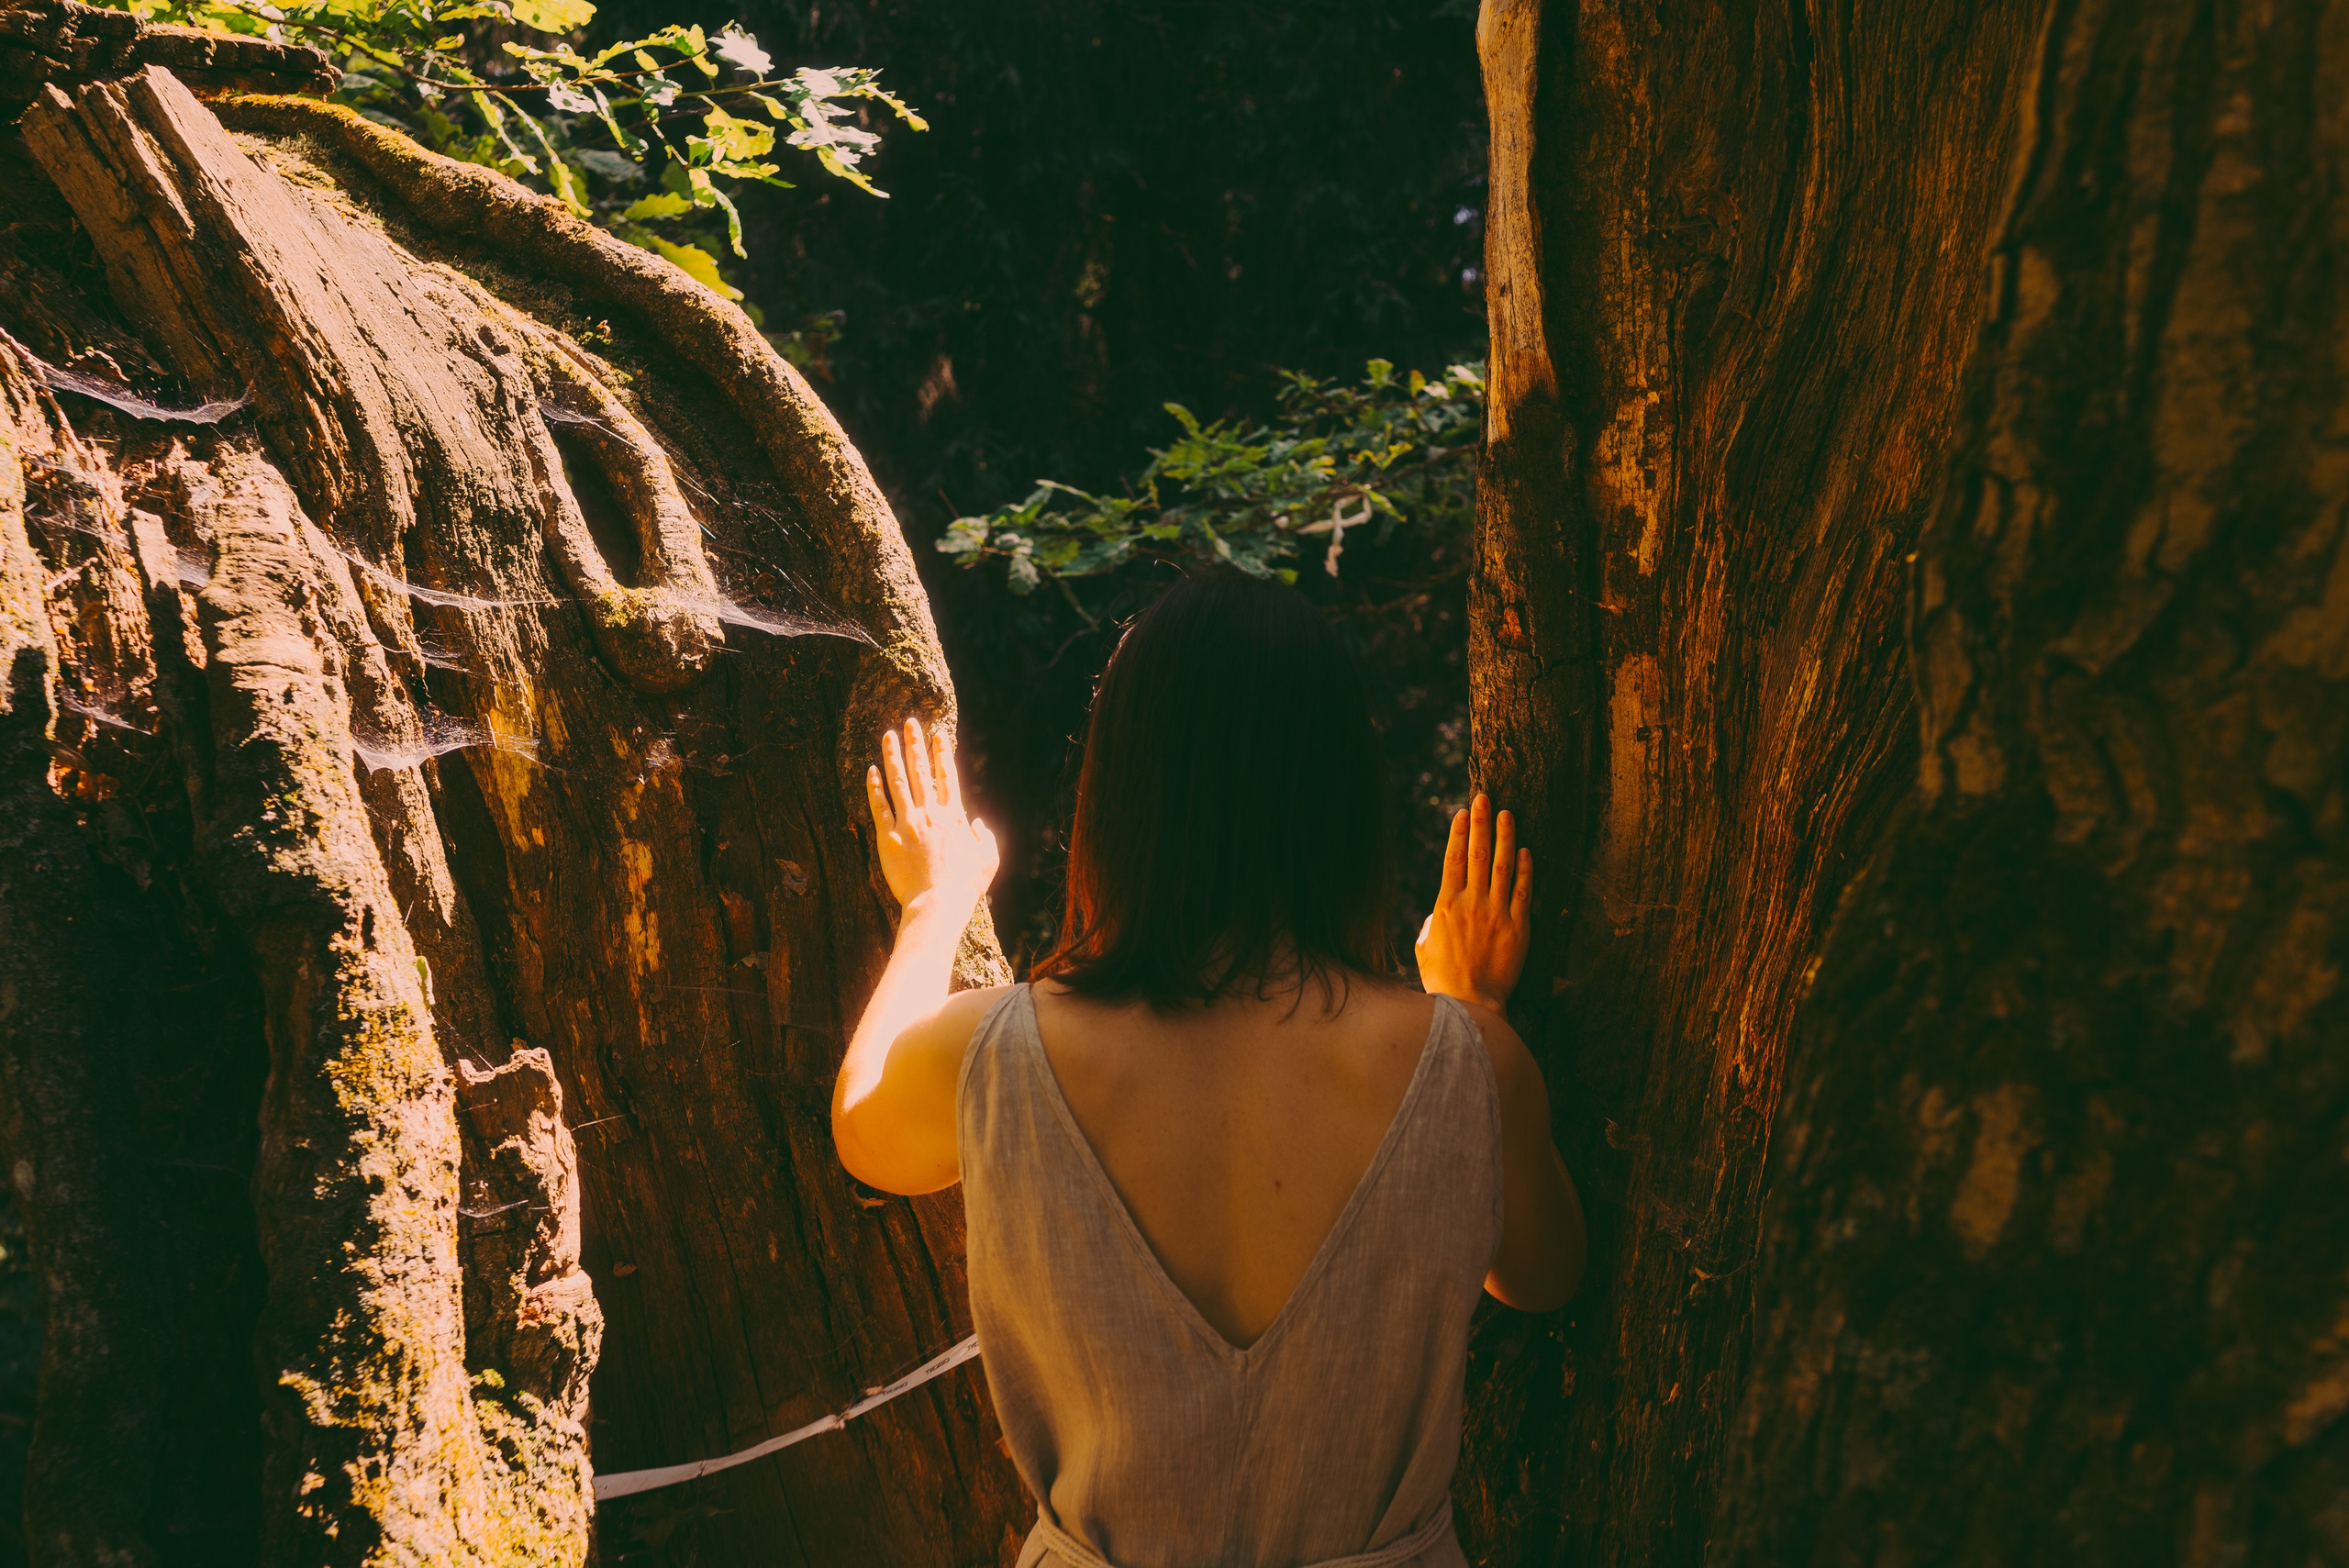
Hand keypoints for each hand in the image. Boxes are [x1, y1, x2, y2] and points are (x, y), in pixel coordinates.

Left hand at [866, 716, 998, 911]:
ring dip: (892, 757)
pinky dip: (874, 787)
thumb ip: (985, 837)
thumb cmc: (966, 885)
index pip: (946, 776)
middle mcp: (930, 814)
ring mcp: (908, 824)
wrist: (939, 903)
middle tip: (909, 722)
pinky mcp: (888, 838)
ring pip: (898, 782)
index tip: (938, 734)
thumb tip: (977, 823)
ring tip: (887, 736)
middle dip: (915, 744)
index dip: (941, 753)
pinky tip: (870, 771)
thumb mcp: (989, 860)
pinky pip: (879, 807)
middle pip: (920, 771)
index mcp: (953, 817)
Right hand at [1415, 793, 1530, 1011]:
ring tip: (1508, 814)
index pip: (1453, 858)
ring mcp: (1497, 912)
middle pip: (1477, 853)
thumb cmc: (1442, 980)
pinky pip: (1524, 891)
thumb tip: (1439, 914)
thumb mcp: (1424, 947)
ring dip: (1506, 837)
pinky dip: (1526, 869)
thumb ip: (1432, 924)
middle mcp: (1472, 902)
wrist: (1470, 1003)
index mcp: (1447, 905)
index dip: (1458, 832)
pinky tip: (1527, 851)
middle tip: (1485, 797)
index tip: (1463, 812)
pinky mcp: (1519, 927)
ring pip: (1503, 866)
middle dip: (1481, 822)